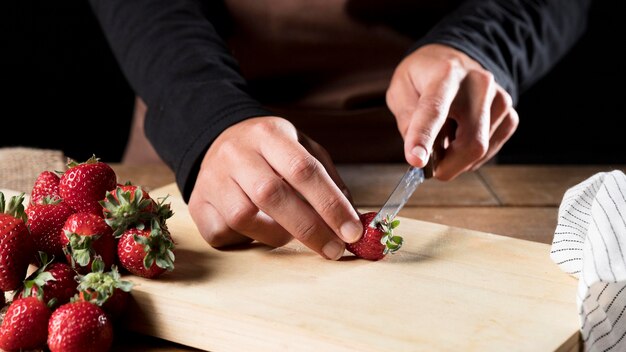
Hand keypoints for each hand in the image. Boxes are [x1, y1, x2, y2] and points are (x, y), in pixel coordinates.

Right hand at [187, 116, 362, 259]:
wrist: (218, 141)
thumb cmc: (269, 152)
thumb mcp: (302, 148)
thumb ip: (328, 180)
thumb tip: (353, 219)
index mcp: (269, 134)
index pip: (304, 169)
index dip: (330, 204)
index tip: (352, 231)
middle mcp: (236, 153)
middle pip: (273, 195)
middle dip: (310, 228)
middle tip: (334, 249)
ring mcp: (212, 178)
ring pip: (244, 218)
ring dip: (277, 235)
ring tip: (291, 234)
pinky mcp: (198, 203)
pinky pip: (222, 233)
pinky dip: (246, 240)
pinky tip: (258, 231)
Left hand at [386, 44, 518, 179]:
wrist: (455, 61)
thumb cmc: (423, 77)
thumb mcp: (400, 90)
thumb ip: (407, 119)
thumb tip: (420, 152)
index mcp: (445, 74)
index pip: (435, 109)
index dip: (424, 137)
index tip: (416, 161)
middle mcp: (478, 83)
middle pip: (471, 141)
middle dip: (448, 166)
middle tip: (430, 170)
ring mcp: (499, 98)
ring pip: (481, 149)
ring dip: (457, 159)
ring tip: (443, 141)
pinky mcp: (509, 113)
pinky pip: (492, 149)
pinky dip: (471, 156)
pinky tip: (459, 140)